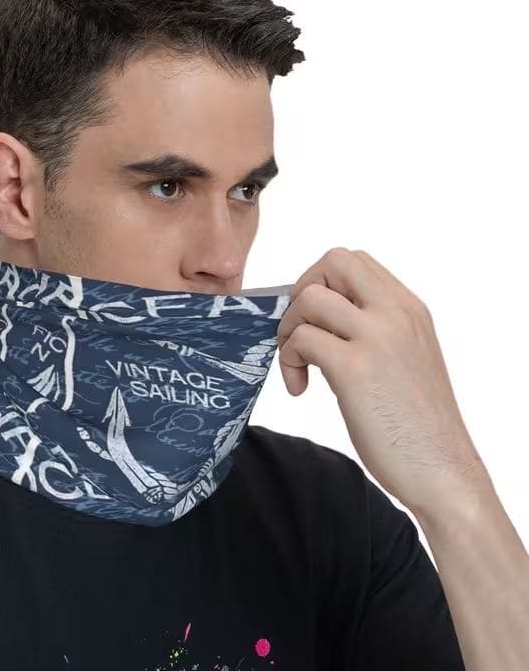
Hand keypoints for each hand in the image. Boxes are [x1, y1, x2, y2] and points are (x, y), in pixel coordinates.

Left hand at [276, 247, 490, 514]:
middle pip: (333, 261)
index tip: (316, 320)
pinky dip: (288, 360)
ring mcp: (377, 338)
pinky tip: (300, 388)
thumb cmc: (417, 423)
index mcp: (409, 309)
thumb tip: (320, 316)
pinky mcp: (355, 368)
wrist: (443, 472)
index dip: (322, 282)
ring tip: (299, 364)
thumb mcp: (404, 356)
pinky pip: (302, 339)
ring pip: (309, 298)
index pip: (354, 261)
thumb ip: (373, 328)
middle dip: (302, 290)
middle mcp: (397, 314)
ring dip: (289, 329)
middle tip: (300, 331)